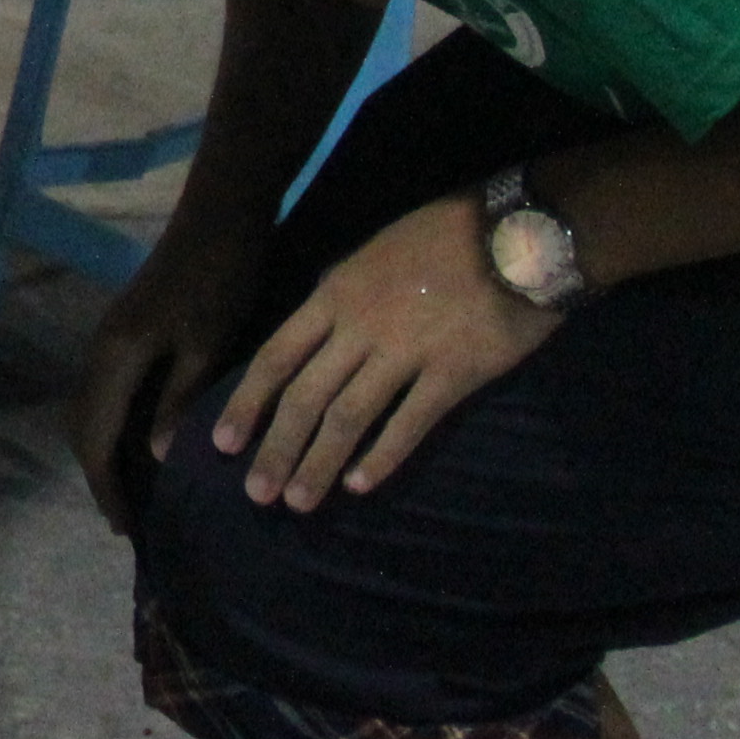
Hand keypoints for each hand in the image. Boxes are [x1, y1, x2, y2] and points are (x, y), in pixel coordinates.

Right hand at [70, 209, 268, 529]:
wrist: (218, 217)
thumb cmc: (219, 280)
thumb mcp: (207, 347)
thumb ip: (179, 402)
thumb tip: (158, 459)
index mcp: (116, 359)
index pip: (97, 439)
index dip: (108, 488)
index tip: (129, 531)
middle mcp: (100, 351)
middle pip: (82, 426)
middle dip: (99, 475)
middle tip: (128, 519)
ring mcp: (109, 338)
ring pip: (90, 408)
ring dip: (104, 451)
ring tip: (133, 489)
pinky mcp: (125, 330)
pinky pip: (105, 392)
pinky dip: (114, 426)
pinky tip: (144, 441)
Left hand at [211, 192, 560, 509]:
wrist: (517, 235)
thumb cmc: (443, 236)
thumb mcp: (373, 254)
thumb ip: (342, 296)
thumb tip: (315, 333)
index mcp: (335, 295)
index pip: (276, 357)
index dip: (247, 403)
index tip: (222, 442)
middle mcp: (359, 327)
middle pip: (304, 396)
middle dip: (275, 449)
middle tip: (256, 493)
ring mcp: (405, 352)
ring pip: (347, 417)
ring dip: (318, 464)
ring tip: (298, 503)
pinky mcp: (452, 374)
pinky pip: (409, 424)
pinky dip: (381, 458)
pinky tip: (360, 486)